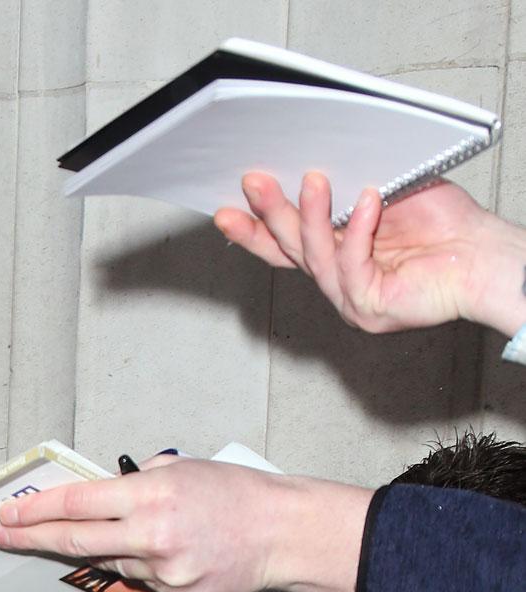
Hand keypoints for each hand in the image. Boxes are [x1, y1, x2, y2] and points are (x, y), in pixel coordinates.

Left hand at [0, 455, 371, 591]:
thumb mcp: (180, 470)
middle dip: (33, 538)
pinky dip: (138, 564)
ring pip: (109, 562)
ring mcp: (163, 569)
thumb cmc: (236, 494)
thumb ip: (134, 484)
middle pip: (76, 541)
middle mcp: (151, 535)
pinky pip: (140, 579)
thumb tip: (95, 495)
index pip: (77, 503)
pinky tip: (162, 552)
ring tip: (121, 535)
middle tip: (6, 537)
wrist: (283, 532)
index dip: (37, 510)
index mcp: (150, 496)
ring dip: (100, 550)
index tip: (10, 514)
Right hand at [214, 172, 525, 338]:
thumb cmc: (449, 226)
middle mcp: (338, 283)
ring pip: (315, 256)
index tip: (226, 209)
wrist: (489, 256)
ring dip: (310, 215)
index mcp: (337, 258)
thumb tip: (312, 161)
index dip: (252, 230)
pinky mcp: (370, 307)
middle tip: (252, 181)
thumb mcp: (385, 193)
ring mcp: (351, 300)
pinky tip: (366, 201)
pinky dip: (358, 230)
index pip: (284, 246)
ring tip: (312, 179)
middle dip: (268, 214)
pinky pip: (351, 265)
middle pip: (290, 249)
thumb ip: (348, 190)